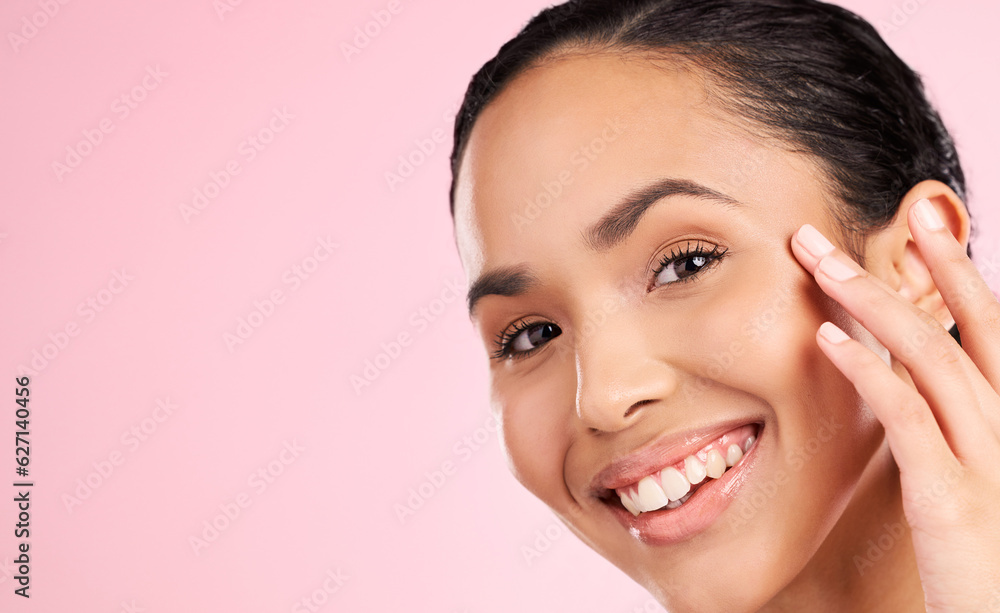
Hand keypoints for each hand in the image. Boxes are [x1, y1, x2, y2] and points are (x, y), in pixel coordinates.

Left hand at [790, 198, 999, 611]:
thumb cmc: (978, 552)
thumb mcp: (964, 471)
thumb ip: (942, 418)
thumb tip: (901, 368)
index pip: (991, 327)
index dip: (959, 271)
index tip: (922, 224)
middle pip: (962, 325)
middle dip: (911, 266)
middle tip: (840, 230)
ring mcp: (988, 460)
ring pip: (933, 358)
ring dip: (873, 302)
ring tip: (818, 263)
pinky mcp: (952, 497)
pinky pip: (909, 417)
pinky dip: (868, 371)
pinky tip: (827, 339)